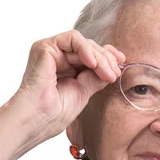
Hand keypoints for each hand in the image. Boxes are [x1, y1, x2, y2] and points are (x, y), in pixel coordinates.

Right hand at [10, 30, 125, 138]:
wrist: (37, 120)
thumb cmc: (53, 114)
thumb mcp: (83, 92)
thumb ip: (95, 78)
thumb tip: (113, 69)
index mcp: (65, 68)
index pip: (90, 55)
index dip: (107, 56)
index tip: (122, 63)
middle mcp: (57, 57)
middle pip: (89, 48)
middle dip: (106, 59)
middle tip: (115, 74)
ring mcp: (50, 51)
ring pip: (83, 43)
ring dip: (99, 57)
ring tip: (107, 73)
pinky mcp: (45, 47)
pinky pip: (72, 39)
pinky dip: (85, 48)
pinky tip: (93, 63)